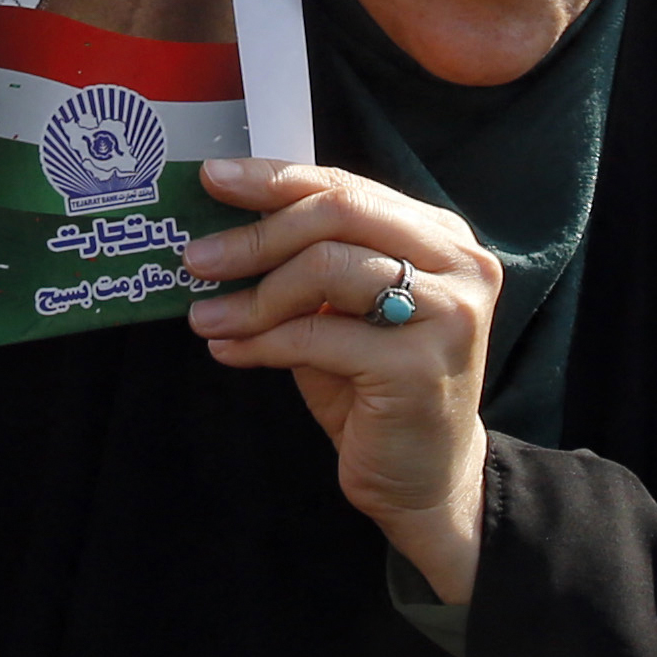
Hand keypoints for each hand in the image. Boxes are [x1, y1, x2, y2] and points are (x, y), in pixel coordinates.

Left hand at [185, 156, 493, 600]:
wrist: (423, 477)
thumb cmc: (374, 387)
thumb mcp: (342, 310)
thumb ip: (307, 262)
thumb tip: (223, 226)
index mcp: (440, 236)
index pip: (347, 187)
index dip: (275, 179)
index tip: (214, 179)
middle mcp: (459, 263)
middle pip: (338, 215)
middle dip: (256, 235)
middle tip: (197, 258)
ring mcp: (448, 312)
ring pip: (327, 269)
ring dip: (253, 296)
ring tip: (206, 317)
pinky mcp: (420, 365)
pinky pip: (318, 335)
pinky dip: (263, 341)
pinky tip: (229, 350)